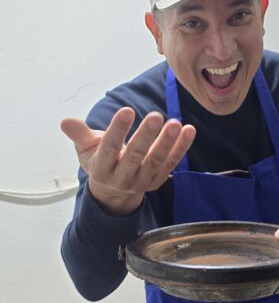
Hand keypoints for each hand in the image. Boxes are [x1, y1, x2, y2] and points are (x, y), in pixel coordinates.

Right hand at [61, 107, 195, 214]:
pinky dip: (181, 148)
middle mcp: (122, 177)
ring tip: (175, 123)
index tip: (126, 111)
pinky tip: (189, 130)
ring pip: (156, 161)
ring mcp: (142, 181)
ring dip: (167, 142)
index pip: (110, 148)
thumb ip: (79, 134)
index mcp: (102, 168)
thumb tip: (65, 121)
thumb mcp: (86, 149)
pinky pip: (172, 163)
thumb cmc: (100, 160)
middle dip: (146, 136)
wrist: (113, 191)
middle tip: (155, 116)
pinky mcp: (158, 180)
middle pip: (135, 156)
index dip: (117, 130)